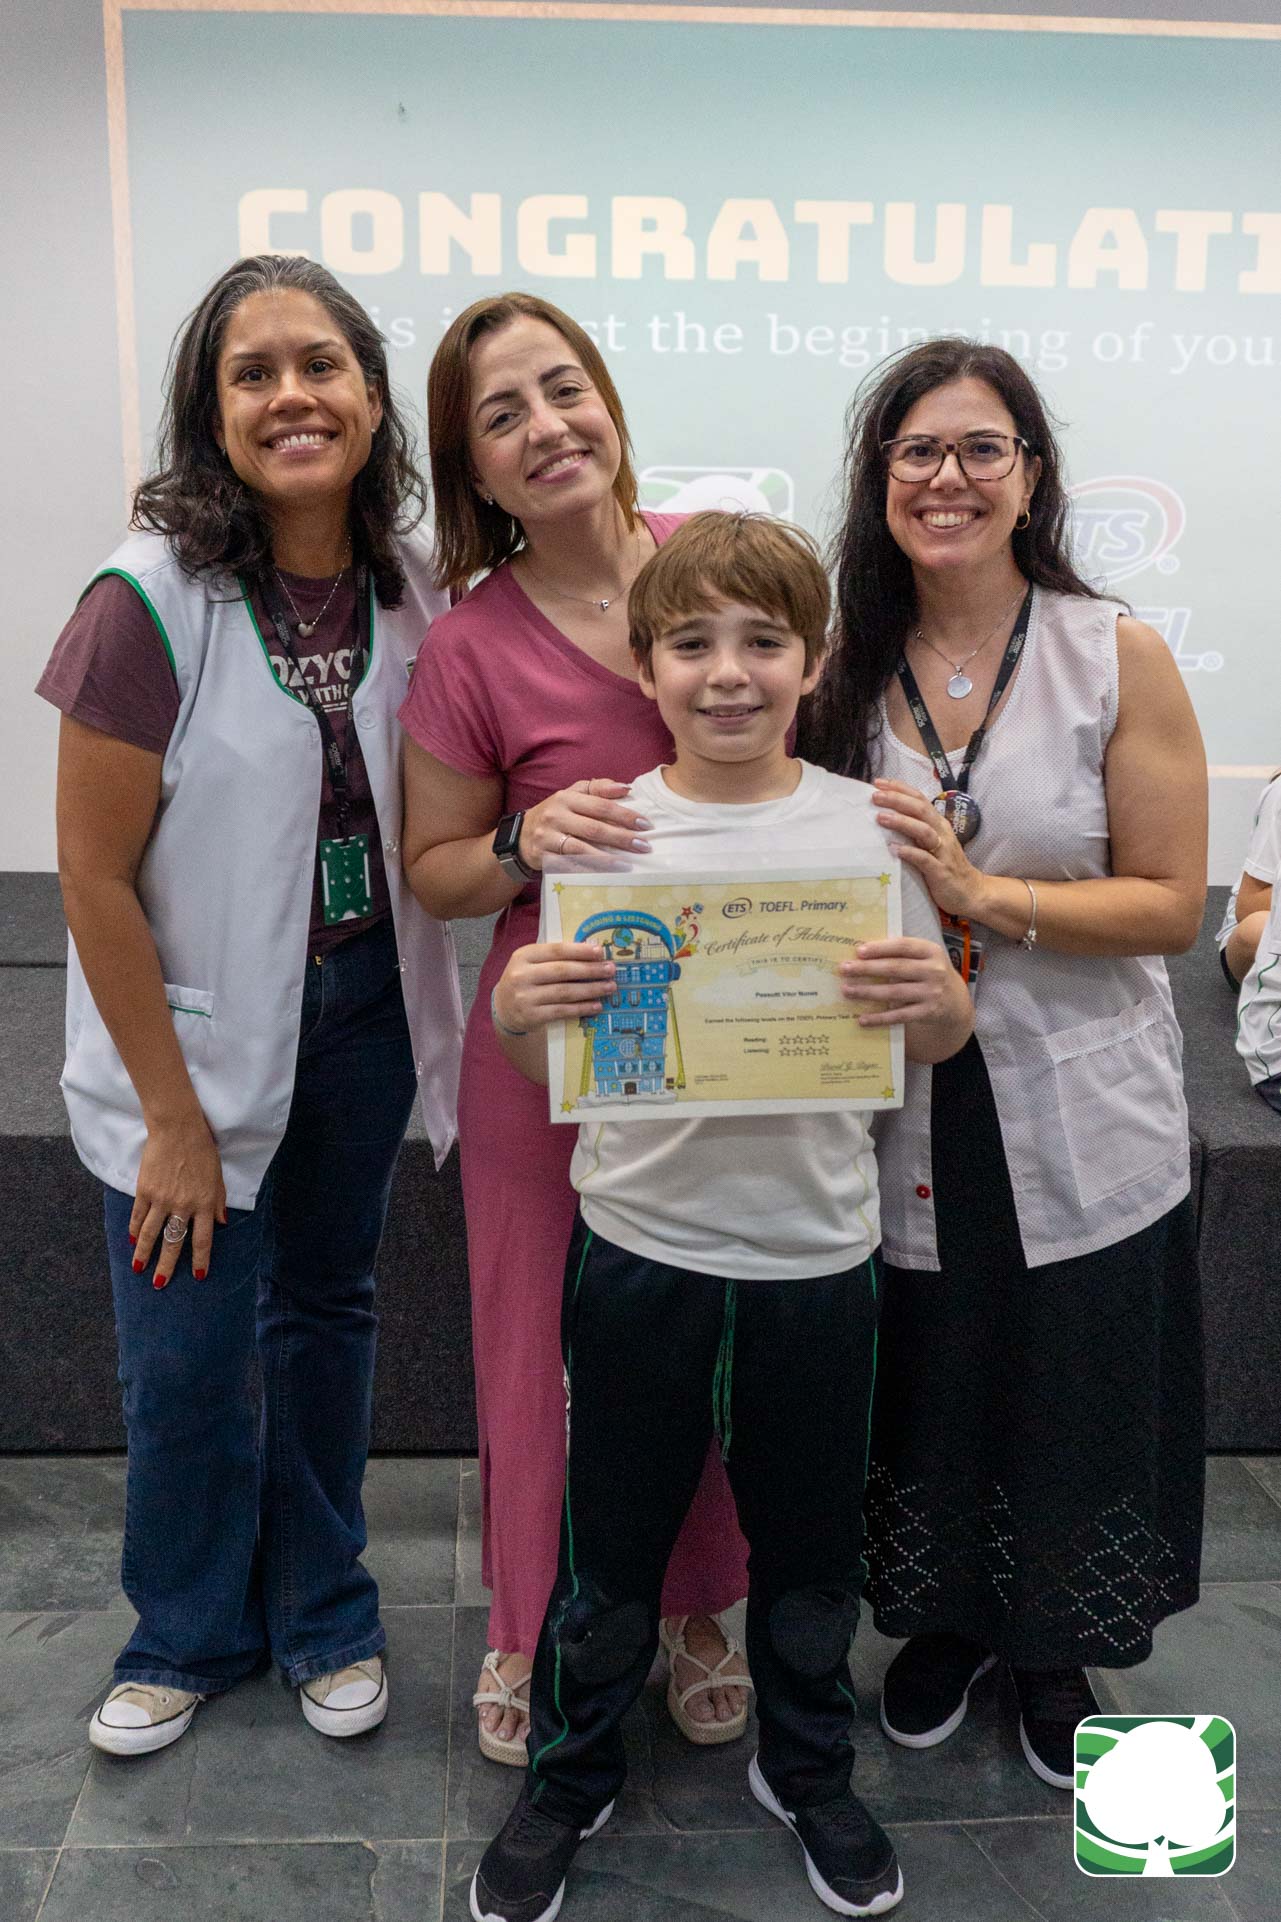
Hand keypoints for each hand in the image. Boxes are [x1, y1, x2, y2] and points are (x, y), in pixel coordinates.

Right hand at [129, 1111, 225, 1287]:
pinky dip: (135, 1230)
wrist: (178, 1129)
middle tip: (160, 1284)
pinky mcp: (145, 1190)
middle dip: (167, 1266)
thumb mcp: (217, 1176)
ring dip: (144, 1254)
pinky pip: (139, 1215)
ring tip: (138, 1269)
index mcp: (204, 1203)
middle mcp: (182, 1205)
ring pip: (152, 1233)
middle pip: (174, 1242)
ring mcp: (161, 1199)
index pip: (202, 1239)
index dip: (200, 1260)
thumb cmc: (203, 1150)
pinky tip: (132, 1241)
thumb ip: (218, 1201)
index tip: (198, 1275)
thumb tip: (221, 1222)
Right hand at [494, 941, 615, 1032]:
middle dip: (590, 970)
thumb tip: (592, 951)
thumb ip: (554, 957)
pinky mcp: (531, 1016)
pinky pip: (562, 1011)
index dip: (580, 951)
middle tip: (610, 970)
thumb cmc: (525, 980)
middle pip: (563, 971)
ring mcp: (525, 997)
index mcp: (523, 955)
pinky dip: (581, 1008)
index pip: (556, 950)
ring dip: (591, 990)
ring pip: (565, 992)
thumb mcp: (531, 963)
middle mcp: (521, 975)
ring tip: (609, 987)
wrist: (503, 1008)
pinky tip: (596, 1005)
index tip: (601, 952)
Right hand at [519, 779, 651, 871]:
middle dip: (621, 837)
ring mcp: (548, 836)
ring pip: (582, 847)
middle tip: (644, 845)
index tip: (645, 824)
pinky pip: (570, 863)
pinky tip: (607, 872)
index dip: (624, 815)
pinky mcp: (543, 855)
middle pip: (594, 827)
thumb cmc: (556, 814)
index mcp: (566, 797)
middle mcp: (556, 815)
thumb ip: (598, 789)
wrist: (521, 836)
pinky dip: (589, 868)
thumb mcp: (572, 795)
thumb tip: (626, 788)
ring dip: (608, 856)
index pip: (600, 805)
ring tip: (629, 862)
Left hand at [838, 937, 959, 1027]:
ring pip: (894, 992)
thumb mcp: (923, 957)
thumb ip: (901, 953)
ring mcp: (932, 993)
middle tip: (844, 969)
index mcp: (931, 951)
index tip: (858, 951)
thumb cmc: (928, 972)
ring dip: (868, 992)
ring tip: (847, 990)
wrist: (955, 1000)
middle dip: (867, 969)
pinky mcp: (928, 1013)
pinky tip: (862, 1019)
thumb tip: (862, 952)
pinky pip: (899, 1016)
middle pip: (895, 968)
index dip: (880, 948)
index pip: (903, 946)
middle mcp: (934, 971)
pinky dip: (880, 1018)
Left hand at [872, 776, 986, 919]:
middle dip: (897, 800)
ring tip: (881, 817)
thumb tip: (886, 817)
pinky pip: (925, 859)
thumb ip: (914, 830)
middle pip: (920, 809)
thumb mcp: (931, 844)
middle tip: (875, 796)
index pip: (919, 799)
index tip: (878, 783)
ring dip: (901, 822)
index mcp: (938, 824)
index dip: (900, 789)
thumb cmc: (945, 866)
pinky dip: (910, 853)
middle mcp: (941, 833)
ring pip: (923, 830)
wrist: (972, 892)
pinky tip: (895, 849)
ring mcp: (943, 851)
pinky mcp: (941, 871)